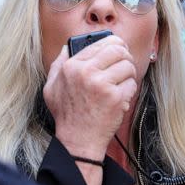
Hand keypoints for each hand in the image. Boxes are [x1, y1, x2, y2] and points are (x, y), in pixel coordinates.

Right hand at [43, 35, 137, 159]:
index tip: (120, 49)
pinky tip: (120, 98)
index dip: (115, 44)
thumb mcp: (52, 87)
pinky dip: (129, 91)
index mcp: (72, 66)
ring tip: (120, 85)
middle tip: (124, 66)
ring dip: (128, 75)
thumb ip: (58, 64)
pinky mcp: (116, 97)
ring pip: (128, 66)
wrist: (78, 141)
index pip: (101, 43)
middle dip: (125, 57)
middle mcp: (86, 72)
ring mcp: (102, 84)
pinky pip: (132, 84)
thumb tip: (66, 47)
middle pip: (118, 50)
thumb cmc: (67, 114)